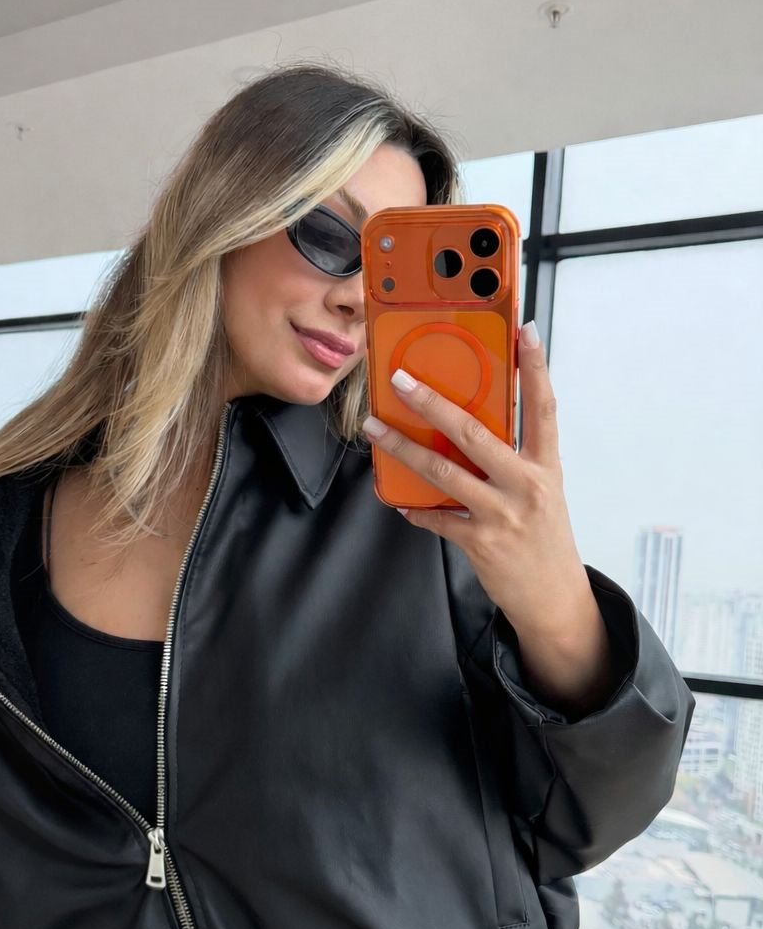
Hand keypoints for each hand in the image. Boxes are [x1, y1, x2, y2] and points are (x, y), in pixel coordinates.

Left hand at [361, 320, 590, 634]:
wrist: (553, 597)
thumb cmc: (544, 538)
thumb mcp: (541, 491)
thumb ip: (513, 459)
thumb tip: (470, 426)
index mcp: (545, 466)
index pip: (543, 407)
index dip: (536, 368)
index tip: (525, 331)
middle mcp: (526, 485)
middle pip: (475, 433)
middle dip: (434, 403)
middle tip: (403, 381)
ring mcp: (502, 514)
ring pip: (444, 473)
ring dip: (404, 449)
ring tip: (376, 429)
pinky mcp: (480, 542)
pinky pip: (436, 518)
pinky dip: (414, 507)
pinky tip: (397, 499)